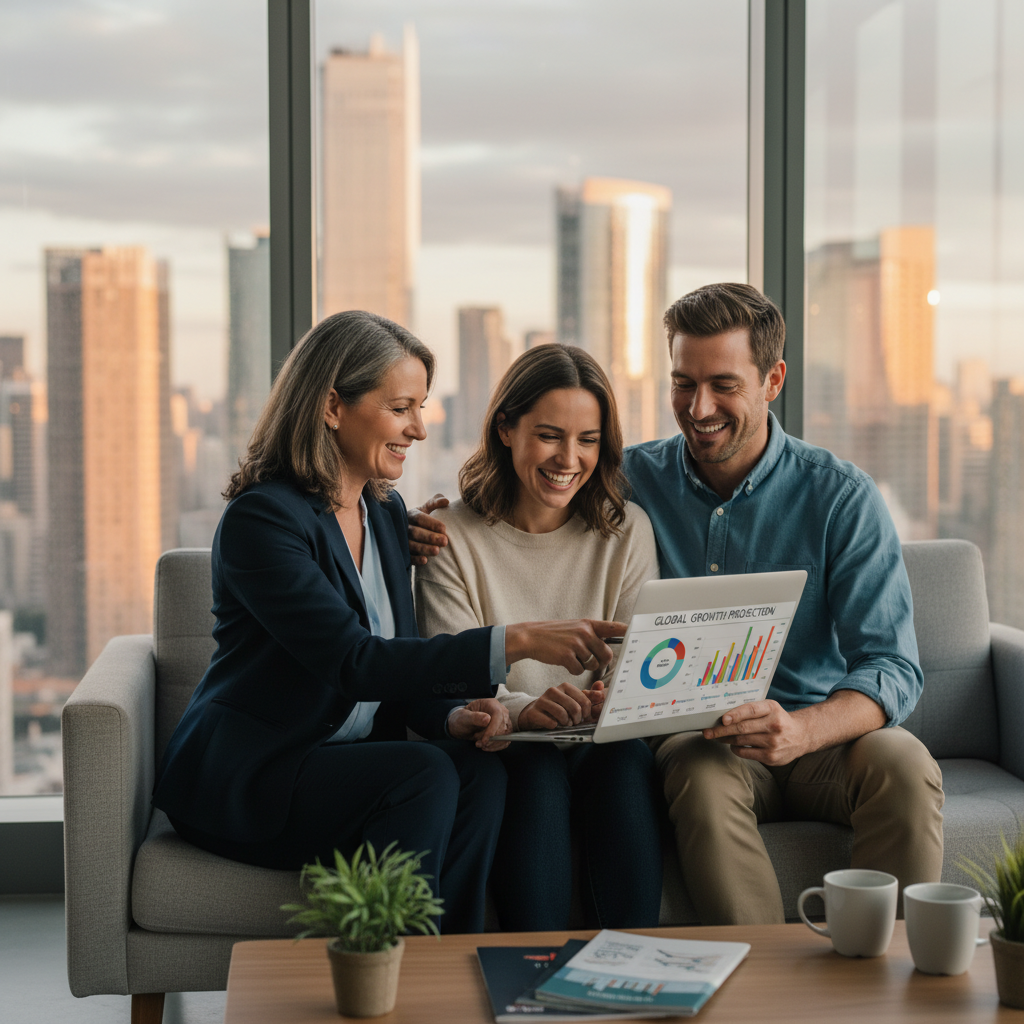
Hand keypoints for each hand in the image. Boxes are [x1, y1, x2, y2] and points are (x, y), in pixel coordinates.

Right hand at [407, 494, 449, 565]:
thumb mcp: (427, 508)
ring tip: (437, 551)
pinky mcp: (403, 552)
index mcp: (411, 515)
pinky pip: (407, 556)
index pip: (419, 518)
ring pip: (411, 545)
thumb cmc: (423, 518)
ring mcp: (402, 540)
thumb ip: (436, 502)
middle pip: (415, 532)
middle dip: (430, 537)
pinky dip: (415, 559)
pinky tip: (425, 561)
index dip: (431, 523)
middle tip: (445, 541)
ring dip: (424, 548)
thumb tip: (446, 501)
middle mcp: (405, 527)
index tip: (444, 528)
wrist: (412, 529)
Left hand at [447, 698, 511, 750]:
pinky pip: (505, 741)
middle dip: (492, 739)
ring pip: (506, 735)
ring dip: (493, 744)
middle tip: (478, 743)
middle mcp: (501, 711)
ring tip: (479, 744)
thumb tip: (487, 719)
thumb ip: (475, 717)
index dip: (493, 728)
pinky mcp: (504, 731)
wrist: (462, 726)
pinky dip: (496, 747)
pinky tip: (486, 747)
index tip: (484, 740)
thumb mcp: (464, 717)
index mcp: (491, 704)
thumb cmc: (462, 719)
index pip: (498, 715)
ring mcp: (504, 721)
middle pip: (504, 726)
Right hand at [504, 619, 627, 675]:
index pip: (613, 627)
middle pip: (607, 654)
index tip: (638, 634)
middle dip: (601, 662)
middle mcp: (585, 632)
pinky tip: (564, 661)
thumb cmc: (554, 634)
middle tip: (590, 661)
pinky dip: (573, 669)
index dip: (627, 631)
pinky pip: (579, 670)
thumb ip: (590, 634)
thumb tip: (607, 647)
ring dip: (585, 666)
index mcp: (588, 624)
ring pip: (593, 664)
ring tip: (572, 657)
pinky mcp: (567, 655)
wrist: (531, 637)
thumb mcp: (574, 627)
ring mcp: (576, 643)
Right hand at [519, 680, 604, 729]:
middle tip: (574, 722)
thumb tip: (601, 686)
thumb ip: (588, 695)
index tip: (584, 717)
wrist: (534, 713)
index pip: (584, 700)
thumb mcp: (573, 700)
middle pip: (574, 708)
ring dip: (566, 723)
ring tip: (565, 724)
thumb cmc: (557, 707)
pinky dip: (555, 726)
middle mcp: (553, 690)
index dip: (587, 713)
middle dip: (577, 719)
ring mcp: (542, 700)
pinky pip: (550, 722)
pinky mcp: (534, 712)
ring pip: (562, 714)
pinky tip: (554, 725)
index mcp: (565, 687)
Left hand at [702, 700, 809, 765]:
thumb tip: (723, 715)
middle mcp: (774, 725)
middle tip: (708, 731)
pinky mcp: (771, 757)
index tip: (722, 719)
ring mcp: (773, 742)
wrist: (801, 736)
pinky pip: (746, 753)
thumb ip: (751, 709)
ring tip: (718, 737)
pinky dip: (735, 749)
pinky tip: (733, 745)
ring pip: (741, 740)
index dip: (735, 714)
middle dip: (721, 730)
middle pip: (742, 728)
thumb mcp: (770, 708)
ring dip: (726, 739)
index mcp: (772, 709)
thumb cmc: (778, 719)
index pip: (751, 710)